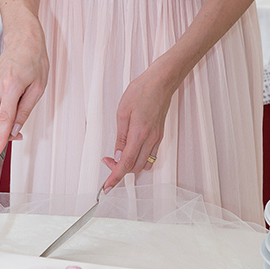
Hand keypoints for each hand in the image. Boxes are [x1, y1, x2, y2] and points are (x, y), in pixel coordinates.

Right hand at [0, 31, 48, 156]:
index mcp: (11, 86)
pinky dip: (1, 106)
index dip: (0, 139)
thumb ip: (26, 110)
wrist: (23, 38)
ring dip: (2, 120)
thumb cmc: (35, 60)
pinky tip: (14, 93)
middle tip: (18, 135)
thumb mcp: (39, 87)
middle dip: (2, 132)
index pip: (3, 119)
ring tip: (20, 109)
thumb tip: (16, 128)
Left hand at [101, 63, 174, 191]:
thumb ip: (121, 137)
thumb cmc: (141, 91)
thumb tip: (118, 156)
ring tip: (119, 156)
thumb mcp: (123, 112)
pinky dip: (140, 159)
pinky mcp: (160, 135)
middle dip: (120, 169)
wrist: (161, 82)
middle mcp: (150, 140)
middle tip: (108, 160)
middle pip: (135, 168)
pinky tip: (131, 151)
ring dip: (131, 166)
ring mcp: (157, 138)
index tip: (108, 186)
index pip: (126, 164)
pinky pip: (151, 156)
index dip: (115, 177)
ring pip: (144, 164)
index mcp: (139, 134)